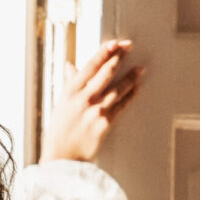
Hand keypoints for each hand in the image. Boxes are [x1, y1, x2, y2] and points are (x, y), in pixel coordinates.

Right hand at [41, 39, 144, 163]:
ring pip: (118, 88)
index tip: (114, 42)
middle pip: (106, 73)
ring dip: (131, 77)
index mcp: (70, 92)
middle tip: (130, 46)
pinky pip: (121, 106)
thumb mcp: (60, 104)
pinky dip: (130, 96)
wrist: (62, 157)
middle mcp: (83, 99)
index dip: (103, 52)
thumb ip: (69, 84)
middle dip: (119, 57)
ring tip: (141, 68)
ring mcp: (96, 111)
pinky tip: (136, 88)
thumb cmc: (59, 131)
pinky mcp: (105, 123)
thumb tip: (70, 66)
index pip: (90, 66)